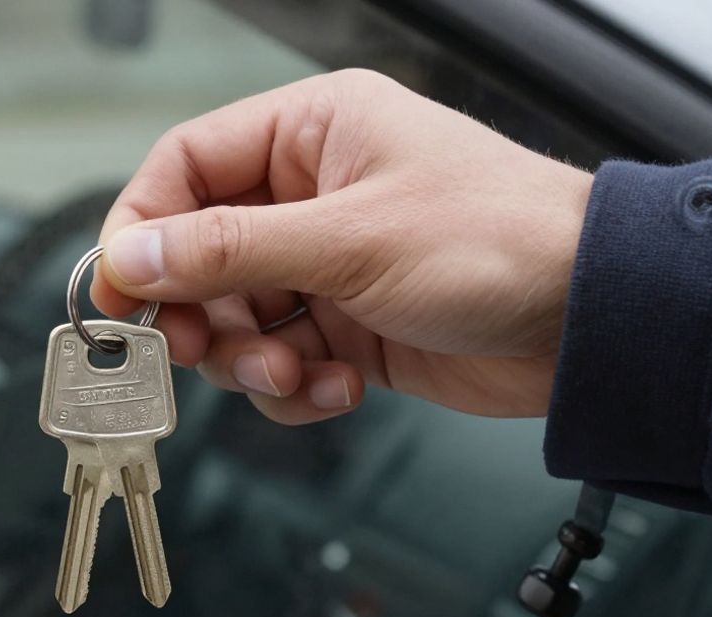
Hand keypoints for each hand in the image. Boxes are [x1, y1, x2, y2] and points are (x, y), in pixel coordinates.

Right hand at [92, 69, 592, 423]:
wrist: (593, 322)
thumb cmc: (498, 241)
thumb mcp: (348, 239)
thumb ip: (226, 250)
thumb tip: (127, 256)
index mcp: (309, 134)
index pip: (186, 167)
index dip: (141, 228)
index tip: (118, 293)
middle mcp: (310, 195)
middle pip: (199, 255)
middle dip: (201, 314)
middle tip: (202, 351)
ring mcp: (327, 264)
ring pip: (236, 318)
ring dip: (251, 360)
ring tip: (296, 373)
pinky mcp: (346, 326)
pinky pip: (281, 360)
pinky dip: (295, 385)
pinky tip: (337, 387)